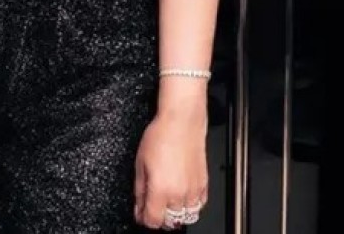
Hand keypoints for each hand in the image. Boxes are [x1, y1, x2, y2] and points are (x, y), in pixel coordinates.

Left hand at [133, 101, 208, 228]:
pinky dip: (190, 205)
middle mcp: (179, 194)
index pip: (153, 220)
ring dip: (175, 213)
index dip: (144, 218)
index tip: (141, 212)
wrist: (182, 123)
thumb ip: (139, 189)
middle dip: (158, 216)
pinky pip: (199, 205)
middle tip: (151, 204)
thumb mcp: (140, 163)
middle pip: (169, 221)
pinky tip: (182, 195)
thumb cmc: (161, 137)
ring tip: (167, 201)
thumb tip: (139, 205)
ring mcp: (193, 190)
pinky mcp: (204, 184)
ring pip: (186, 216)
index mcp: (161, 190)